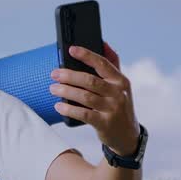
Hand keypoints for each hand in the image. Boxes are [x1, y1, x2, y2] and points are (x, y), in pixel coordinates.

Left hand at [50, 41, 139, 155]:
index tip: (71, 49)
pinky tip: (59, 106)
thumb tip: (104, 43)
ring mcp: (112, 109)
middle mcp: (118, 93)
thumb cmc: (119, 106)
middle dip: (69, 76)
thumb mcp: (120, 86)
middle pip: (90, 80)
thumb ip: (112, 66)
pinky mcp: (105, 124)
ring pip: (85, 96)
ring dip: (66, 91)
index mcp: (120, 80)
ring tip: (53, 88)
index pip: (102, 64)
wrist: (127, 135)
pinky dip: (69, 110)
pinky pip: (84, 115)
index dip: (86, 55)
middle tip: (54, 74)